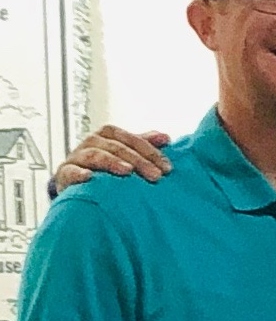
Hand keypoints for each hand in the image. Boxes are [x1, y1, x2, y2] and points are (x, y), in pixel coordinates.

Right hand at [52, 126, 171, 192]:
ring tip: (127, 171)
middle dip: (138, 160)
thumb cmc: (105, 168)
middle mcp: (91, 143)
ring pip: (94, 155)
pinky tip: (89, 177)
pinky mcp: (64, 174)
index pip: (129, 138)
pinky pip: (69, 171)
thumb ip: (143, 145)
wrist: (75, 184)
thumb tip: (165, 137)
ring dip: (111, 162)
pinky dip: (78, 173)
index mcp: (107, 136)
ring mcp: (76, 158)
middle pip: (115, 147)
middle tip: (155, 175)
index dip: (149, 151)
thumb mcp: (125, 154)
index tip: (167, 167)